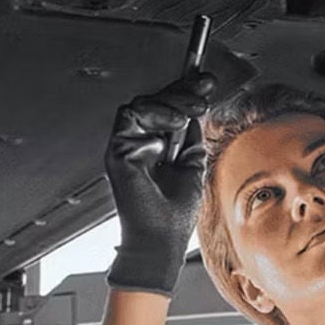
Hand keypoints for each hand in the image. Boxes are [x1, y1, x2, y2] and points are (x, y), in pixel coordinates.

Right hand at [105, 73, 215, 296]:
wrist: (159, 241)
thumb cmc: (172, 217)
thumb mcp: (192, 168)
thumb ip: (189, 141)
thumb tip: (195, 114)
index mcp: (155, 150)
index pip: (167, 111)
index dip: (185, 94)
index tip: (207, 83)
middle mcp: (138, 145)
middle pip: (155, 102)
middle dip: (182, 91)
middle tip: (204, 89)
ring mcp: (126, 146)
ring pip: (143, 103)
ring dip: (172, 102)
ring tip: (191, 112)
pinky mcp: (117, 149)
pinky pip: (131, 115)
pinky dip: (155, 113)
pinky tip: (174, 124)